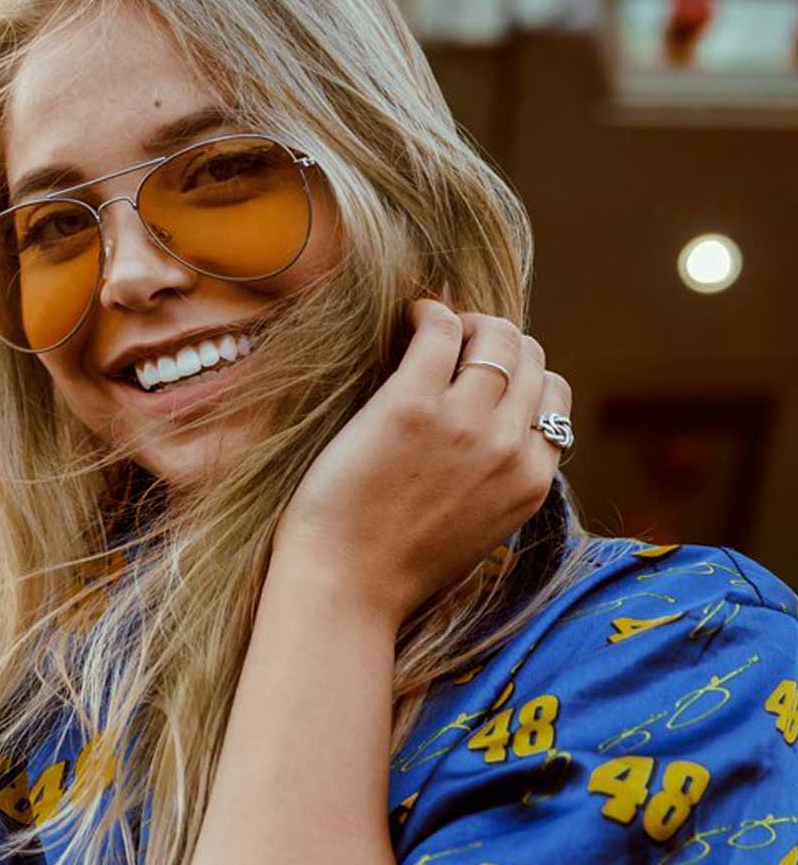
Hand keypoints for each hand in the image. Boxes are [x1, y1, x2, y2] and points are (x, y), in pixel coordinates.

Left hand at [272, 299, 571, 627]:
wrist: (346, 586)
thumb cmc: (395, 563)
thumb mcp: (479, 526)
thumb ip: (497, 477)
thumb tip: (490, 424)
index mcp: (532, 479)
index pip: (553, 395)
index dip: (519, 374)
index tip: (482, 372)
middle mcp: (509, 446)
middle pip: (528, 356)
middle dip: (495, 339)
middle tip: (454, 342)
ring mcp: (464, 422)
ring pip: (494, 335)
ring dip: (464, 321)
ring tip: (427, 329)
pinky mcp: (412, 405)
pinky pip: (440, 331)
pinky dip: (428, 314)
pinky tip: (407, 320)